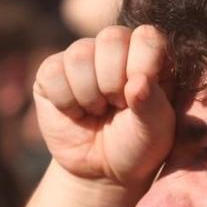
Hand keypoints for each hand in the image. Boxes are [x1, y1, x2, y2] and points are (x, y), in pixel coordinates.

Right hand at [31, 25, 175, 191]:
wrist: (102, 170)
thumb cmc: (137, 145)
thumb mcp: (155, 132)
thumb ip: (153, 106)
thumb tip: (138, 81)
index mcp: (148, 53)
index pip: (147, 36)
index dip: (142, 66)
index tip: (139, 97)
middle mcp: (116, 47)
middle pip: (111, 38)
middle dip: (113, 83)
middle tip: (117, 106)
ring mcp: (82, 56)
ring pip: (79, 55)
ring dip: (89, 95)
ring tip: (97, 111)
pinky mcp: (51, 71)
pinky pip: (53, 72)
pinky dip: (65, 102)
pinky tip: (75, 113)